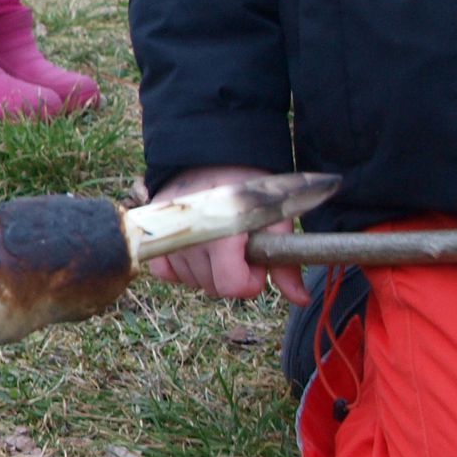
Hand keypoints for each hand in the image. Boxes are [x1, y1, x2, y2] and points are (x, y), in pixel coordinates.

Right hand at [144, 165, 313, 305]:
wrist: (212, 156)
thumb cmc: (248, 186)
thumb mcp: (275, 220)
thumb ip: (285, 262)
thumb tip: (301, 299)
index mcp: (222, 237)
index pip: (233, 287)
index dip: (251, 281)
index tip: (256, 261)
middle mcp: (191, 241)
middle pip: (214, 288)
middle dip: (232, 275)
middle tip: (240, 249)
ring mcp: (169, 239)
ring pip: (193, 281)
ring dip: (209, 270)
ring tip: (218, 242)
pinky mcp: (155, 236)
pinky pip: (166, 271)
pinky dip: (181, 267)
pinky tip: (196, 250)